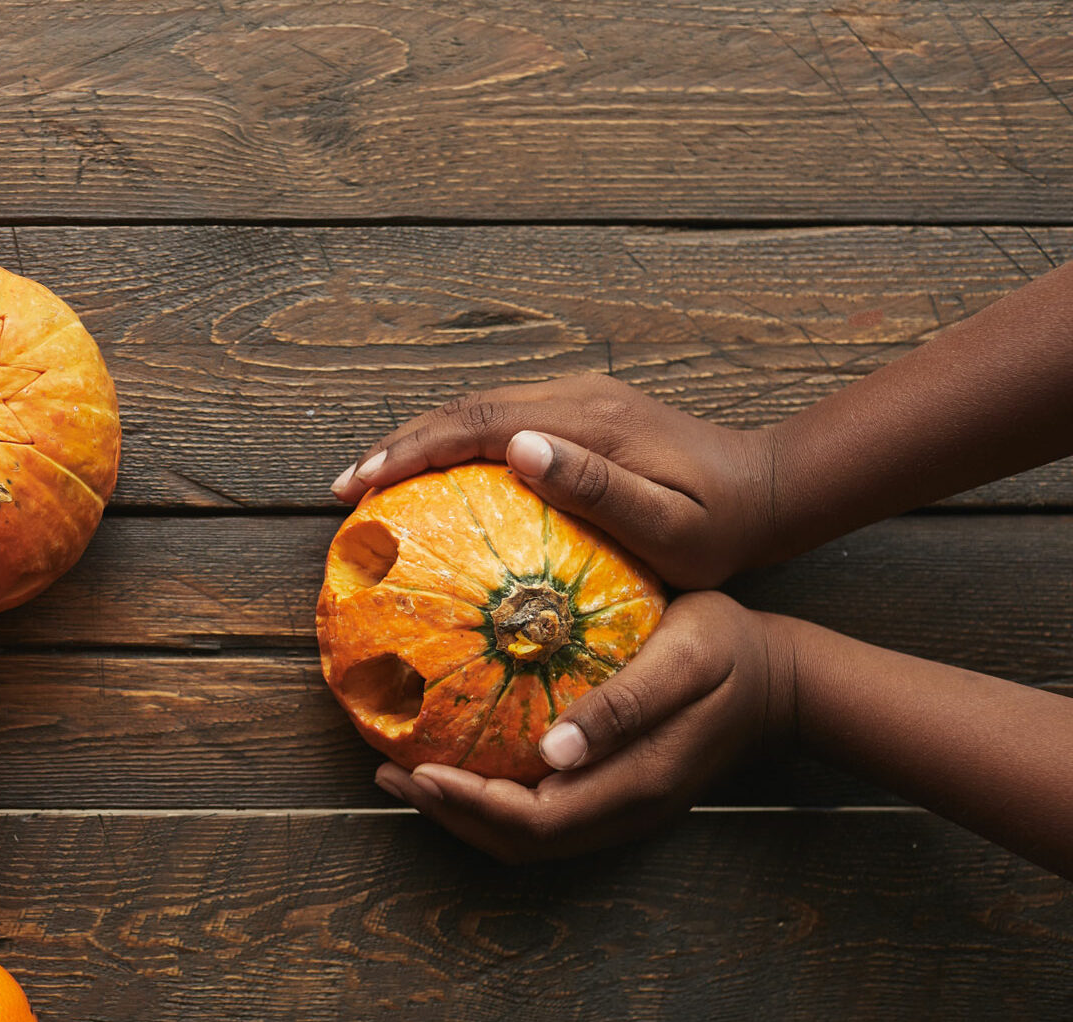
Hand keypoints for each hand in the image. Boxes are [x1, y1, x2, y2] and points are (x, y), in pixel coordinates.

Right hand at [332, 374, 775, 588]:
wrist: (774, 490)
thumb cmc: (725, 526)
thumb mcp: (669, 525)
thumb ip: (597, 488)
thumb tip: (519, 448)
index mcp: (586, 421)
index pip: (477, 424)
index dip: (410, 450)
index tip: (361, 485)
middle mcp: (575, 397)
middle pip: (464, 409)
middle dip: (396, 445)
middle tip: (344, 490)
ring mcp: (578, 401)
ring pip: (477, 411)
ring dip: (419, 443)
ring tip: (372, 485)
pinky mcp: (582, 416)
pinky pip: (499, 422)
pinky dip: (453, 446)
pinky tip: (434, 481)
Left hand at [374, 592, 797, 863]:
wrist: (785, 677)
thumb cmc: (732, 651)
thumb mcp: (684, 659)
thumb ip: (622, 707)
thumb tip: (551, 752)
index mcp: (635, 785)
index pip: (534, 820)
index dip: (468, 805)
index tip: (415, 770)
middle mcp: (622, 811)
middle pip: (519, 841)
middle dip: (448, 815)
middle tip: (388, 775)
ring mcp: (621, 808)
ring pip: (527, 836)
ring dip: (463, 812)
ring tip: (406, 775)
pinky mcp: (616, 791)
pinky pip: (542, 812)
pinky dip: (490, 798)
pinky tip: (460, 760)